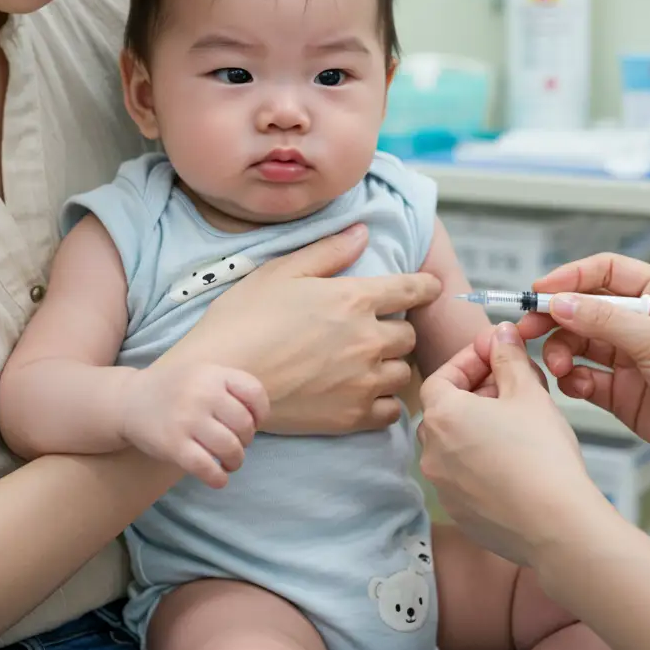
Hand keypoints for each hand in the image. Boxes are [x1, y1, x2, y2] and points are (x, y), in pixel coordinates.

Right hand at [121, 363, 268, 487]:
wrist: (130, 400)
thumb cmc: (175, 390)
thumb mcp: (202, 374)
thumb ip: (229, 387)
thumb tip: (258, 418)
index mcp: (213, 374)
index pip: (254, 391)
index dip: (261, 411)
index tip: (255, 422)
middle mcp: (202, 394)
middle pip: (244, 424)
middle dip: (247, 440)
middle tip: (238, 444)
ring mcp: (187, 419)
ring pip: (229, 448)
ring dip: (236, 460)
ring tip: (231, 462)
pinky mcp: (173, 445)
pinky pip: (206, 467)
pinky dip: (218, 477)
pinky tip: (218, 478)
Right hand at [157, 224, 441, 434]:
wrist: (219, 376)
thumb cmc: (243, 318)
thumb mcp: (281, 272)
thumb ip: (328, 252)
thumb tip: (363, 233)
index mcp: (353, 299)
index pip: (412, 290)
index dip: (425, 287)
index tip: (429, 288)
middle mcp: (367, 340)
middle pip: (408, 335)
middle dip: (396, 329)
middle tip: (374, 330)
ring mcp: (361, 382)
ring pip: (402, 372)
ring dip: (390, 365)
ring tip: (367, 363)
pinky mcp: (350, 417)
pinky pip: (390, 411)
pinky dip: (382, 402)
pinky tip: (362, 393)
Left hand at [418, 324, 604, 566]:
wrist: (558, 526)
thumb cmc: (542, 455)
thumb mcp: (528, 393)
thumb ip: (508, 357)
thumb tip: (500, 333)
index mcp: (441, 415)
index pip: (442, 376)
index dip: (469, 362)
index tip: (496, 356)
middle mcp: (431, 451)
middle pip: (446, 409)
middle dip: (477, 393)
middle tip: (513, 388)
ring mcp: (442, 486)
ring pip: (454, 444)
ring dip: (478, 428)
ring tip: (518, 424)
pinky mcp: (459, 513)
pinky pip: (464, 477)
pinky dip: (482, 462)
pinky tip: (516, 461)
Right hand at [515, 253, 649, 472]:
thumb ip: (605, 320)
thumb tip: (560, 303)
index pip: (604, 272)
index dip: (570, 278)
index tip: (540, 290)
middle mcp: (641, 322)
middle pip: (582, 308)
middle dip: (553, 317)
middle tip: (527, 328)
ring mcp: (629, 357)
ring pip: (578, 343)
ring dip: (561, 352)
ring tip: (560, 366)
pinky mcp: (621, 390)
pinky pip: (583, 378)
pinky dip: (573, 381)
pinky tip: (576, 386)